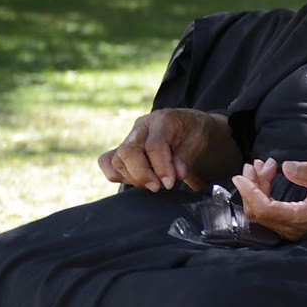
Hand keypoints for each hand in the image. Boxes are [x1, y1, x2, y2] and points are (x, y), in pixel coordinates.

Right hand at [98, 108, 231, 191]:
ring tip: (154, 183)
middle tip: (159, 187)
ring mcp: (129, 136)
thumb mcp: (200, 140)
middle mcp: (141, 126)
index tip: (170, 183)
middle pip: (129, 152)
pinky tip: (137, 180)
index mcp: (162, 119)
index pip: (154, 145)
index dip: (161, 168)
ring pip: (117, 160)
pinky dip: (117, 175)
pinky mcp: (121, 147)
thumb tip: (177, 175)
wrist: (188, 126)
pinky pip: (107, 162)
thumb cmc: (194, 132)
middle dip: (142, 175)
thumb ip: (187, 156)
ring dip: (134, 178)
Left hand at [233, 158, 306, 240]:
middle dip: (252, 186)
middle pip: (258, 211)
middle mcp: (291, 229)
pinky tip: (267, 177)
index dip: (249, 192)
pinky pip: (268, 211)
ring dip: (257, 188)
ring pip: (261, 211)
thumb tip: (285, 167)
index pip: (264, 209)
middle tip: (255, 164)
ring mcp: (290, 229)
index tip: (241, 175)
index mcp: (300, 219)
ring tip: (262, 166)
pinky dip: (263, 193)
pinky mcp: (290, 225)